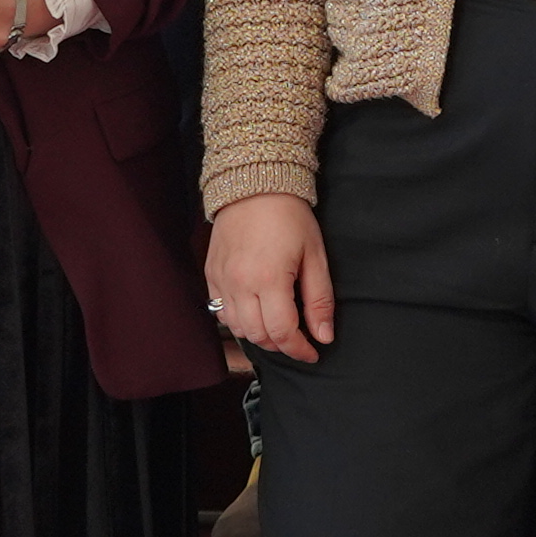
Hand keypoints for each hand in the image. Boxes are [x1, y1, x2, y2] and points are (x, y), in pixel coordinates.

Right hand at [209, 191, 334, 364]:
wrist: (255, 184)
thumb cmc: (289, 216)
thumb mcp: (315, 256)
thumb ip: (319, 299)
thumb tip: (324, 336)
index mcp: (269, 278)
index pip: (282, 332)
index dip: (299, 349)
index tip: (312, 352)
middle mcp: (240, 283)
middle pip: (258, 335)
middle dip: (281, 344)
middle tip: (298, 338)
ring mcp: (221, 279)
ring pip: (237, 328)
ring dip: (259, 335)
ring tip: (278, 326)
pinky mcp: (211, 273)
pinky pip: (221, 311)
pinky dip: (238, 320)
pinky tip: (255, 311)